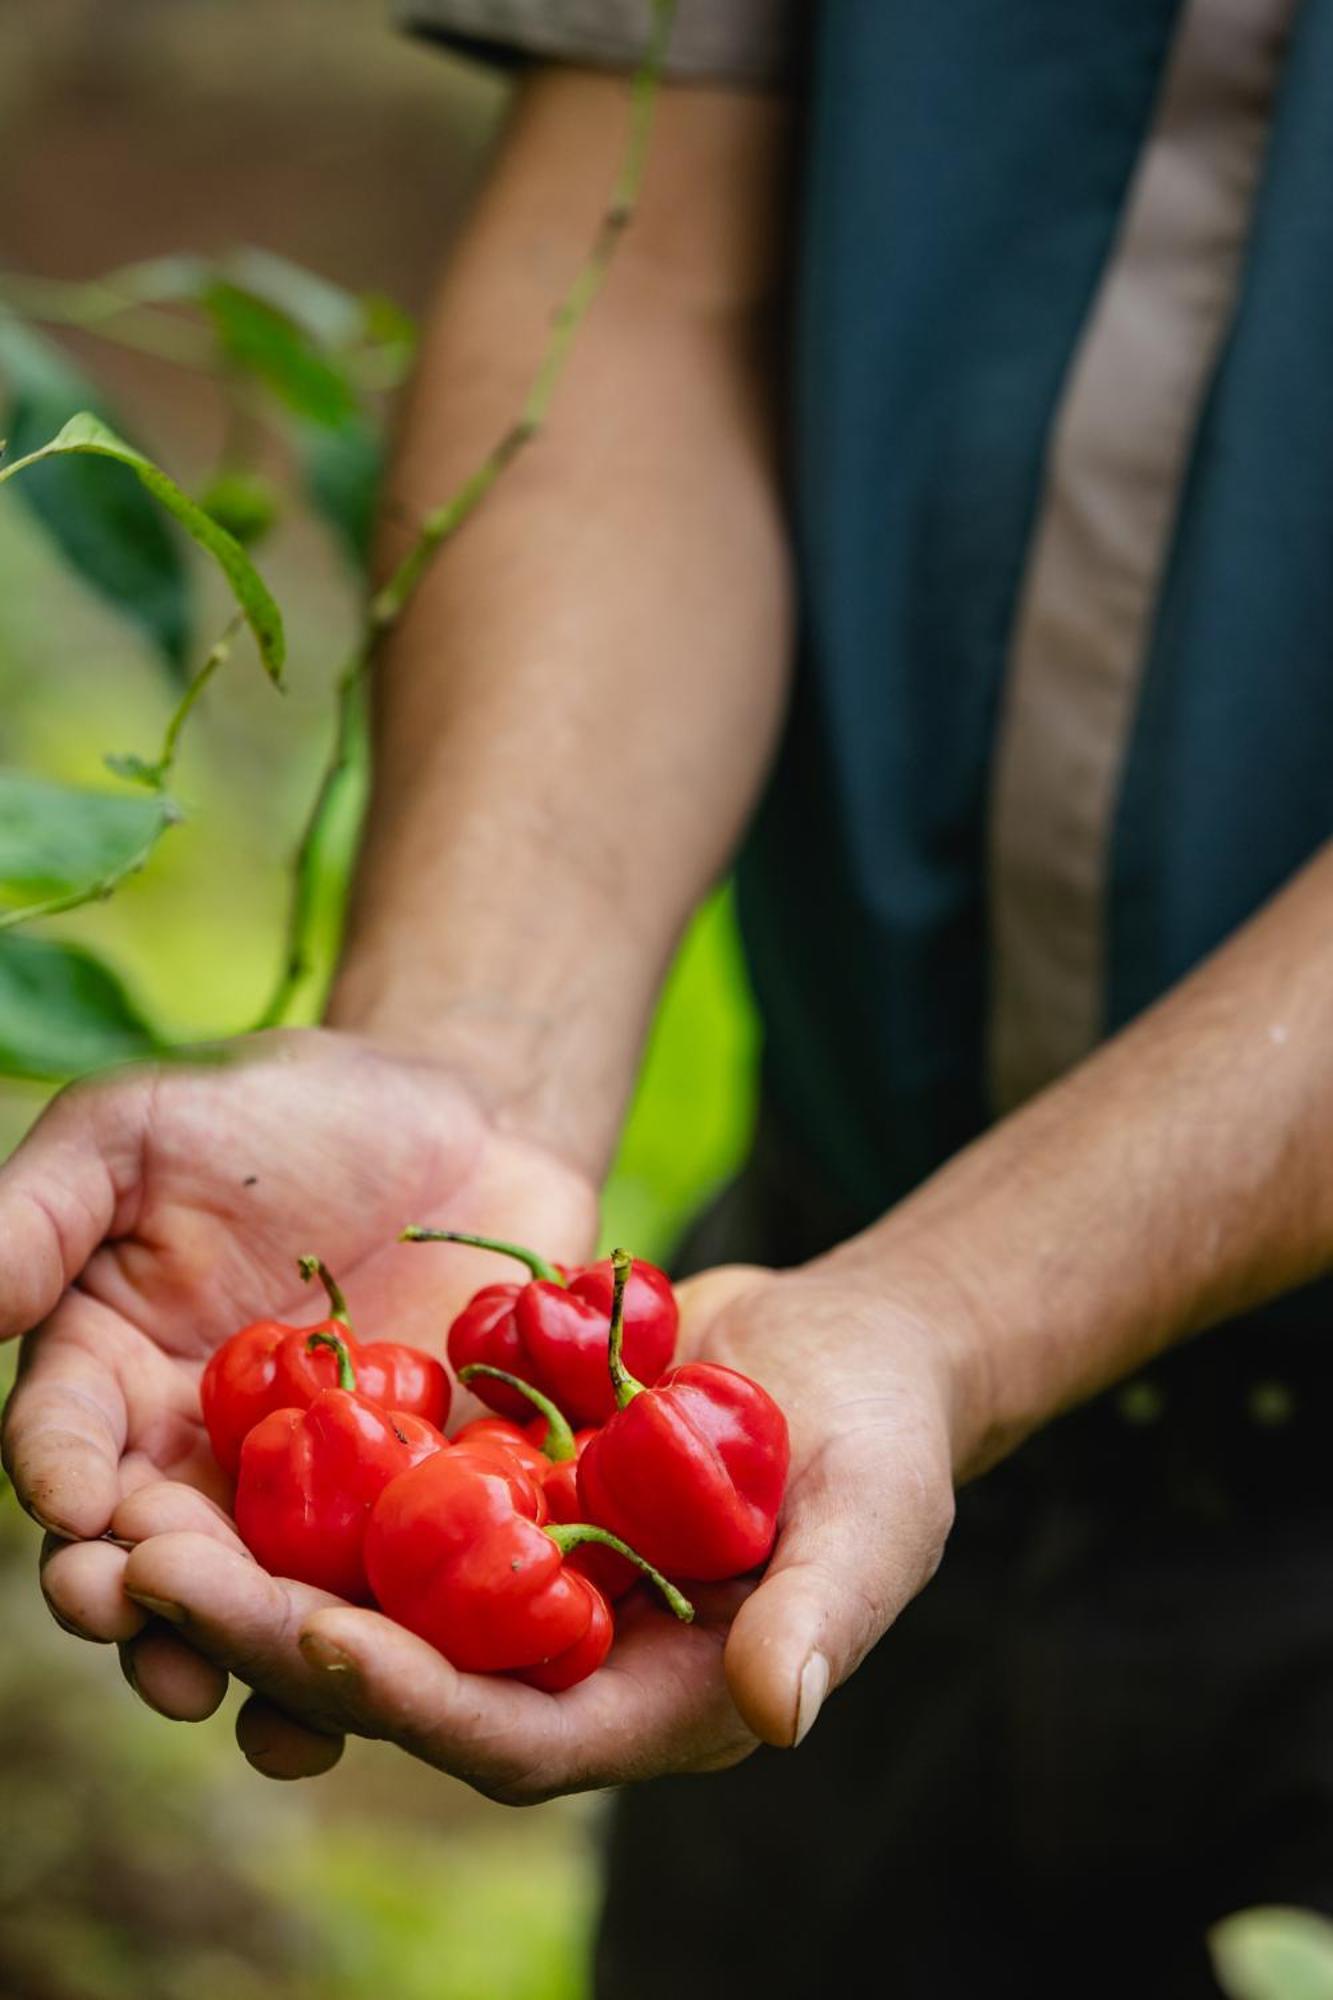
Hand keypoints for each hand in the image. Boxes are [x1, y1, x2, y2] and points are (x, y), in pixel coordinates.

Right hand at [1, 1027, 595, 1769]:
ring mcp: (301, 1498)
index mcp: (109, 1376)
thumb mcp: (143, 1130)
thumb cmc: (283, 1113)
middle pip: (146, 1556)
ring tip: (258, 1703)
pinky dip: (392, 1645)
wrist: (459, 1120)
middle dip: (141, 1601)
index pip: (60, 1445)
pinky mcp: (406, 1512)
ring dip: (253, 1659)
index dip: (58, 1477)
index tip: (73, 1506)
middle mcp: (188, 1459)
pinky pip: (389, 1595)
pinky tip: (404, 1682)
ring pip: (258, 1604)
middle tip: (148, 1627)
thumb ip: (40, 1212)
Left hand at [83, 1250, 967, 1797]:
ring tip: (145, 1515)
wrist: (848, 1347)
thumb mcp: (875, 1518)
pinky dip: (310, 1476)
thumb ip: (827, 1613)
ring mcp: (521, 1580)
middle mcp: (567, 1662)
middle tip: (159, 1577)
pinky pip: (387, 1502)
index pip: (520, 1735)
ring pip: (370, 1592)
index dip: (425, 1702)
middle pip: (409, 1673)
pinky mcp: (495, 1500)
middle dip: (283, 1637)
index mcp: (653, 1704)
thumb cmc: (887, 1439)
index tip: (327, 1645)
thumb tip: (780, 1713)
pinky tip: (222, 1425)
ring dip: (260, 1562)